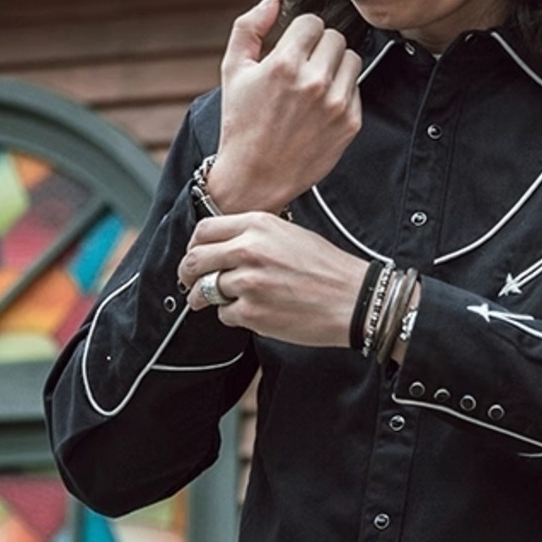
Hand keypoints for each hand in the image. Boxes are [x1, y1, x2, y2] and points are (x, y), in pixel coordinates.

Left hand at [178, 212, 366, 348]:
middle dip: (187, 274)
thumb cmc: (328, 270)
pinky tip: (253, 313)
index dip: (194, 246)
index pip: (204, 230)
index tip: (195, 257)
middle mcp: (249, 250)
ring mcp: (248, 282)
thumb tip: (223, 248)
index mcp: (258, 225)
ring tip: (216, 302)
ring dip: (207, 299)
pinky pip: (225, 314)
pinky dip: (234, 316)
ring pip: (206, 290)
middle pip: (195, 260)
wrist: (354, 300)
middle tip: (189, 283)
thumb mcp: (289, 235)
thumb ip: (254, 237)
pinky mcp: (252, 312)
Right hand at [204, 0, 363, 214]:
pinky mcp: (350, 124)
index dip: (301, 32)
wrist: (256, 176)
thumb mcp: (232, 70)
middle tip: (304, 65)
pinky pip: (356, 89)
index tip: (293, 47)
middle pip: (336, 38)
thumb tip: (273, 1)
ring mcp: (336, 104)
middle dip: (320, 46)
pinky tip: (321, 105)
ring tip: (315, 82)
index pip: (313, 22)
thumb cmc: (241, 123)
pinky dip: (342, 92)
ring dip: (335, 65)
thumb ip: (249, 27)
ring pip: (352, 59)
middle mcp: (315, 82)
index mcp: (285, 64)